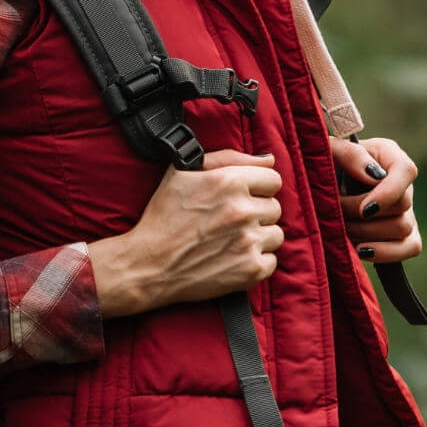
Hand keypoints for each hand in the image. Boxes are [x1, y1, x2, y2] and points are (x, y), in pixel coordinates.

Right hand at [88, 150, 283, 317]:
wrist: (151, 264)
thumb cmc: (164, 215)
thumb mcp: (182, 173)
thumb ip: (227, 158)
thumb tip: (268, 159)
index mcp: (229, 181)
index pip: (272, 179)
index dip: (256, 187)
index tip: (240, 196)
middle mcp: (243, 210)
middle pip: (274, 207)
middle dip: (256, 211)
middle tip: (229, 220)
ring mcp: (249, 241)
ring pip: (276, 234)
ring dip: (258, 236)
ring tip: (230, 239)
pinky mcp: (252, 269)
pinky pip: (272, 260)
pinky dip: (256, 260)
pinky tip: (233, 257)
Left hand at [331, 136, 421, 264]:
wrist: (316, 187)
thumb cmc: (322, 164)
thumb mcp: (329, 151)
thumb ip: (349, 154)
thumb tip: (372, 175)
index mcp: (389, 156)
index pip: (405, 171)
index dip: (388, 193)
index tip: (364, 209)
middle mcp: (403, 183)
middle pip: (401, 205)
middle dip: (362, 214)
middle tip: (335, 211)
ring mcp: (407, 210)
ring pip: (402, 228)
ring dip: (365, 232)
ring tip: (340, 226)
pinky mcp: (405, 235)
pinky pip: (409, 248)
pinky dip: (385, 252)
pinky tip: (360, 250)